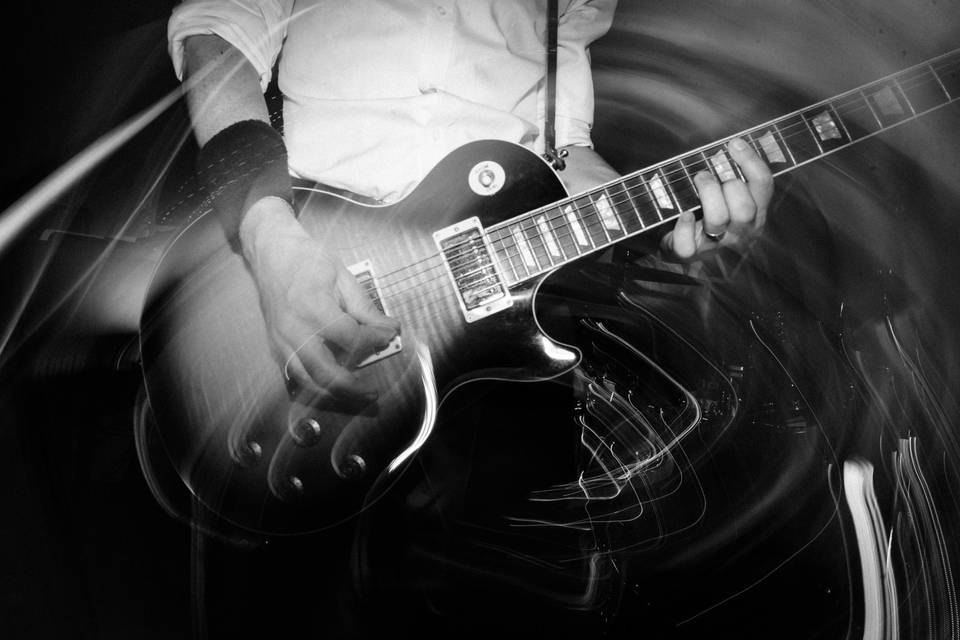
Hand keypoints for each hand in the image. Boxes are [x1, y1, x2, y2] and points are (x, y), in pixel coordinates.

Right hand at [238, 196, 399, 400]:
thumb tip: (388, 329)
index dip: (374, 341)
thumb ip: (365, 308)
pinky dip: (315, 384)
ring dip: (333, 393)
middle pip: (325, 372)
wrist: (271, 251)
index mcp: (313, 307)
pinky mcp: (275, 344)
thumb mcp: (343, 276)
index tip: (388, 336)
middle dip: (352, 387)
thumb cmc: (307, 258)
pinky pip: (295, 373)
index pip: (351, 339)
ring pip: (307, 380)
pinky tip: (332, 385)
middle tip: (373, 392)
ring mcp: (281, 339)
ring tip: (356, 393)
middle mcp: (294, 328)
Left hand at [661, 137, 772, 259]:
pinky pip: (688, 244)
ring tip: (698, 181)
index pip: (763, 185)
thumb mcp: (729, 194)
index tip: (734, 143)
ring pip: (718, 220)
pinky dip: (683, 226)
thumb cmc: (709, 212)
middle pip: (745, 208)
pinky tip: (683, 214)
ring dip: (707, 194)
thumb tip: (734, 144)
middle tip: (707, 173)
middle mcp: (740, 231)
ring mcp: (716, 245)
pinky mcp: (690, 254)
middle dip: (728, 184)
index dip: (750, 161)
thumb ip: (735, 173)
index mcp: (756, 213)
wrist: (684, 247)